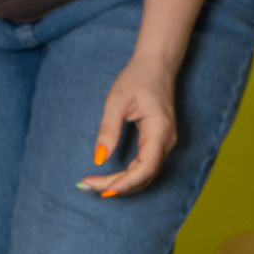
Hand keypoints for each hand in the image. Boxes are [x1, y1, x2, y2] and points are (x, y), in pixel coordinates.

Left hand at [81, 50, 179, 197]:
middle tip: (87, 186)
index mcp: (159, 129)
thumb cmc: (138, 77)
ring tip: (93, 185)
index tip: (103, 189)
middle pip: (144, 176)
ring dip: (121, 184)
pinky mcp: (159, 143)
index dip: (125, 182)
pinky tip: (108, 178)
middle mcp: (167, 141)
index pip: (146, 167)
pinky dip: (127, 177)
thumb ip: (108, 130)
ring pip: (145, 175)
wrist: (157, 64)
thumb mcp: (117, 100)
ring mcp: (165, 143)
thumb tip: (98, 159)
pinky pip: (145, 168)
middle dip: (117, 186)